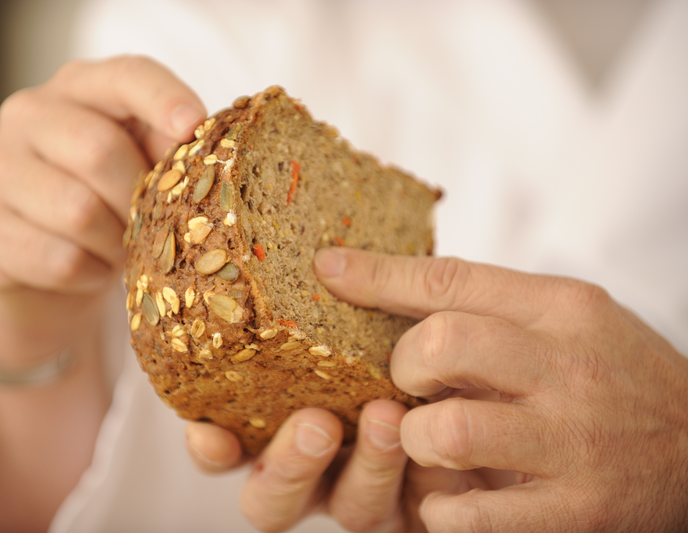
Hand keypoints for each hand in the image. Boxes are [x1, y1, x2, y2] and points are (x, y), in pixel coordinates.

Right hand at [0, 56, 205, 532]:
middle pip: (97, 148)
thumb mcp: (144, 173)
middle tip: (155, 226)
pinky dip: (90, 275)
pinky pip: (59, 258)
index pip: (125, 75)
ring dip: (116, 243)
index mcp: (79, 90)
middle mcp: (28, 116)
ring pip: (77, 210)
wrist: (43, 274)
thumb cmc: (108, 210)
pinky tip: (93, 270)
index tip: (194, 128)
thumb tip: (231, 161)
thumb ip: (173, 156)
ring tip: (123, 250)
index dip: (163, 98)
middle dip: (139, 198)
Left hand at [314, 248, 687, 531]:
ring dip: (414, 440)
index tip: (328, 269)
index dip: (378, 275)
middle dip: (402, 365)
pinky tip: (450, 496)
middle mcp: (568, 367)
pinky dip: (442, 509)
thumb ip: (494, 304)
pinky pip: (472, 515)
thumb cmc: (620, 376)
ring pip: (445, 431)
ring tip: (428, 441)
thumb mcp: (571, 318)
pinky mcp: (575, 510)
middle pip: (440, 344)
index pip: (452, 279)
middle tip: (412, 382)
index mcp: (563, 309)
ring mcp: (573, 442)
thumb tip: (395, 285)